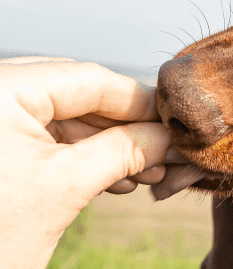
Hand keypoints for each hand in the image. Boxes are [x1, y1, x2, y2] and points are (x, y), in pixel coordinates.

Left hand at [0, 56, 170, 268]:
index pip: (89, 79)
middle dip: (126, 128)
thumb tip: (169, 136)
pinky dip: (81, 159)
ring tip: (149, 174)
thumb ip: (123, 151)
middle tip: (168, 152)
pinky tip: (117, 181)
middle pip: (77, 96)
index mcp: (1, 89)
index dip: (141, 102)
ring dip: (108, 147)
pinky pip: (44, 141)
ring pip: (63, 120)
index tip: (180, 123)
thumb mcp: (64, 189)